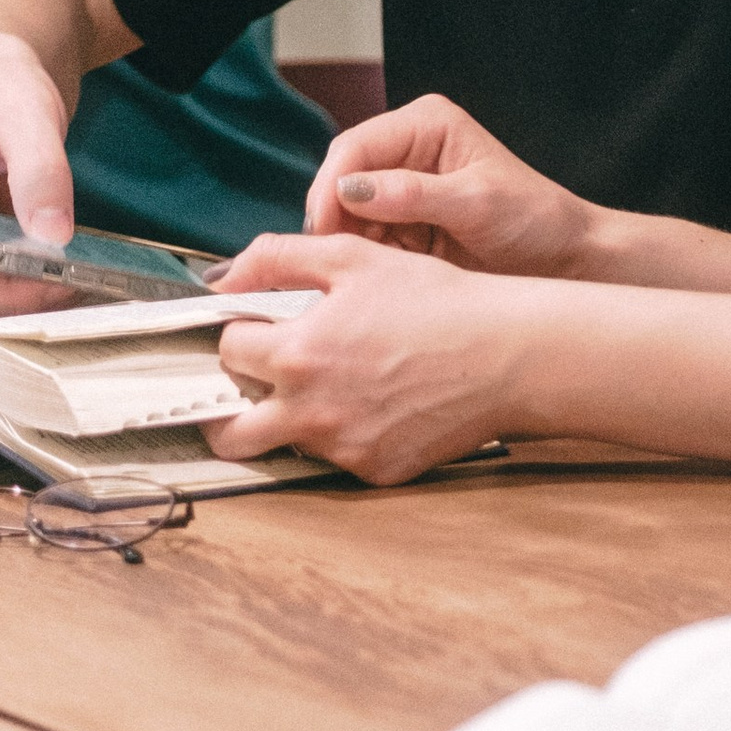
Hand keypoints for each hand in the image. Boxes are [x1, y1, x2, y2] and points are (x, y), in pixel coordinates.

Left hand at [206, 231, 531, 481]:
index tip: (259, 329)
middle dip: (228, 409)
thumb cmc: (438, 301)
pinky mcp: (377, 472)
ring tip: (336, 383)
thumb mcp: (355, 258)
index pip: (227, 353)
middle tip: (252, 386)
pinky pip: (339, 459)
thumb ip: (278, 259)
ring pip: (287, 445)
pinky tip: (379, 402)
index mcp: (297, 354)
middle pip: (229, 433)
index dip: (240, 334)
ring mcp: (344, 450)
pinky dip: (345, 435)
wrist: (507, 355)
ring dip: (293, 419)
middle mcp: (311, 412)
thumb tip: (223, 276)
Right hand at [304, 91, 595, 275]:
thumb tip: (351, 190)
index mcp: (427, 125)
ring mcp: (402, 189)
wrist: (564, 260)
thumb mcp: (477, 204)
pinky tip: (375, 277)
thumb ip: (413, 195)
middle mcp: (408, 149)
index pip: (357, 146)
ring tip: (359, 273)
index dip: (332, 185)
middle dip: (334, 217)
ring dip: (347, 242)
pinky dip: (364, 258)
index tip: (324, 228)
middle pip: (343, 178)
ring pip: (346, 213)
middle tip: (334, 258)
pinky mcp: (402, 224)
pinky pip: (364, 239)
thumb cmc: (535, 221)